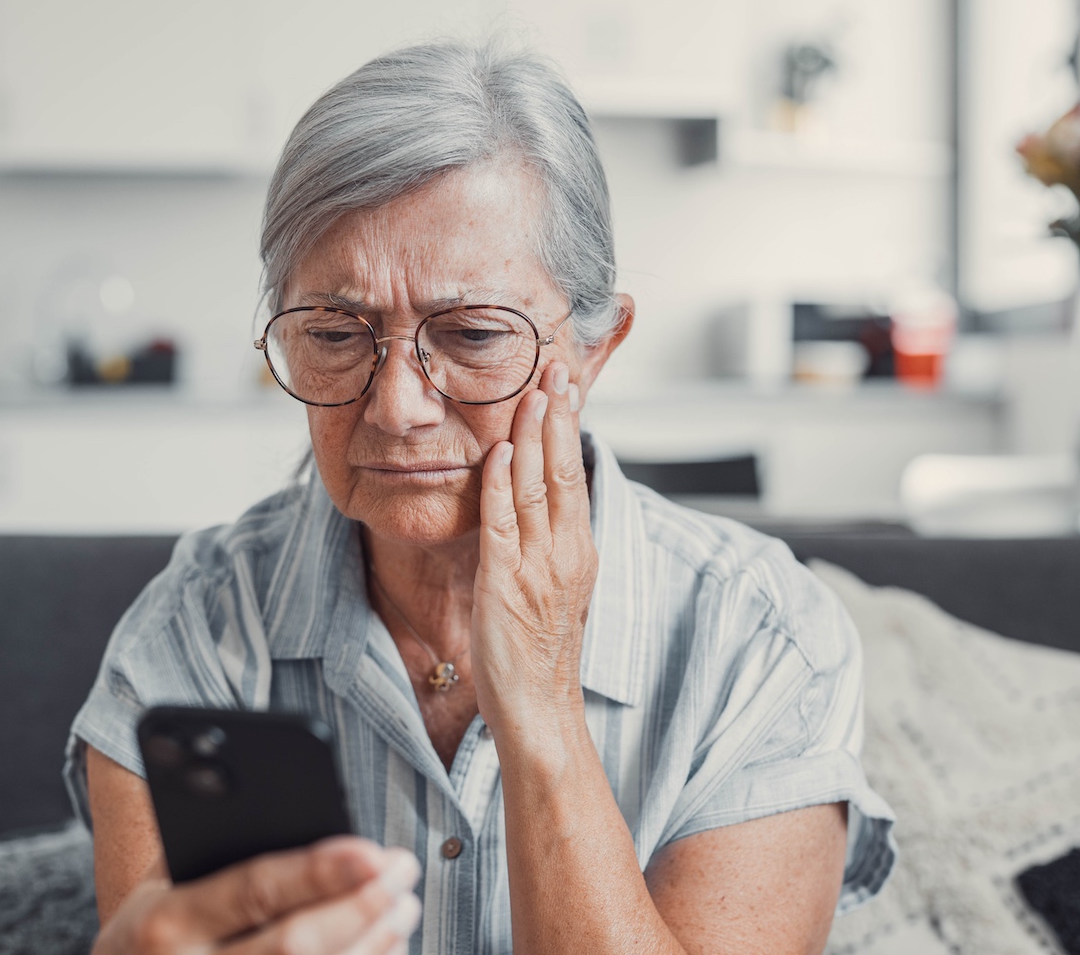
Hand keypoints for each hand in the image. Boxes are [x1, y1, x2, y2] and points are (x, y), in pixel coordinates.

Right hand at [92, 837, 420, 954]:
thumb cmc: (149, 936)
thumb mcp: (159, 888)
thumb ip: (213, 852)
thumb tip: (303, 814)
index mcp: (165, 923)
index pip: (252, 891)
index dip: (317, 871)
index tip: (373, 851)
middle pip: (296, 946)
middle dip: (361, 906)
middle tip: (403, 869)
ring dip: (373, 944)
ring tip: (403, 905)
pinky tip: (385, 949)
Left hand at [472, 360, 597, 738]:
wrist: (541, 710)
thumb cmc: (541, 653)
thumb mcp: (558, 587)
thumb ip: (552, 541)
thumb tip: (542, 499)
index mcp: (579, 551)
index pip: (575, 474)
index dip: (570, 427)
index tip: (565, 385)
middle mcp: (565, 553)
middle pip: (563, 470)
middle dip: (557, 416)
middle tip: (553, 368)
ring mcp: (537, 567)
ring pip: (537, 487)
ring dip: (532, 435)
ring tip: (529, 392)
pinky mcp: (505, 583)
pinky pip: (504, 523)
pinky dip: (502, 483)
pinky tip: (500, 451)